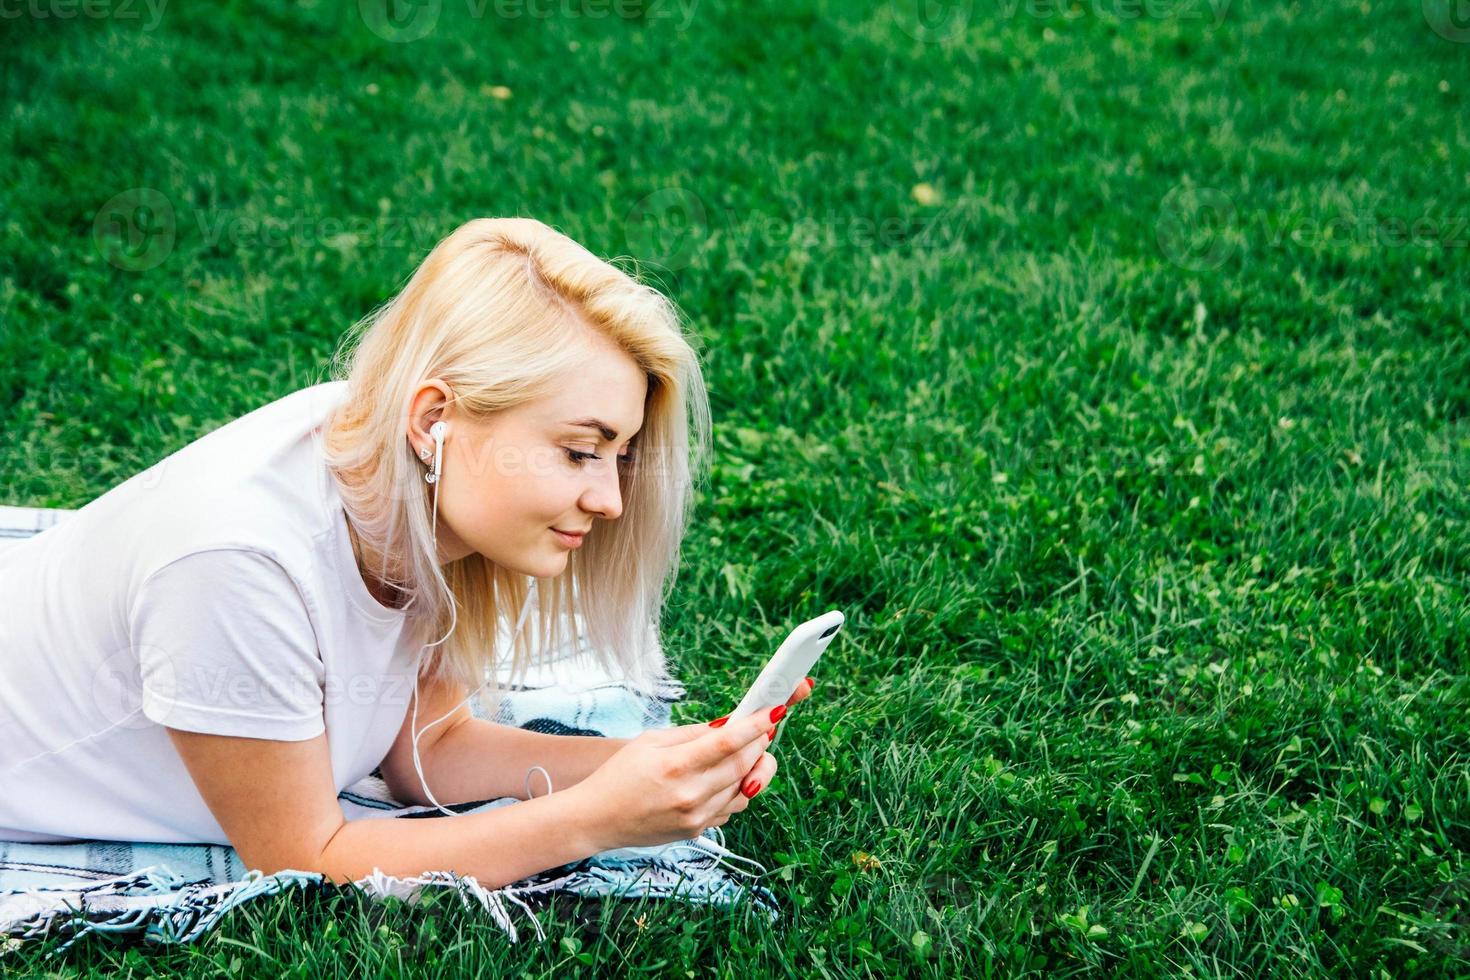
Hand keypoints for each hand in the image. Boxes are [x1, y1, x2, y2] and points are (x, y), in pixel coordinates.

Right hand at [568, 706, 785, 850]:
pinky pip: (732, 808)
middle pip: (744, 764)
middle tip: (763, 728)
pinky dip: (735, 790)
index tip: (776, 711)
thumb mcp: (650, 741)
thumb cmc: (619, 775)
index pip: (729, 742)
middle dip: (759, 743)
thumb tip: (728, 725)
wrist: (597, 819)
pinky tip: (720, 779)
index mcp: (676, 765)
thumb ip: (692, 733)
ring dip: (750, 767)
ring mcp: (696, 816)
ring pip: (745, 788)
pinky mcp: (698, 830)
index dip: (757, 725)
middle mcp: (691, 794)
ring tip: (740, 753)